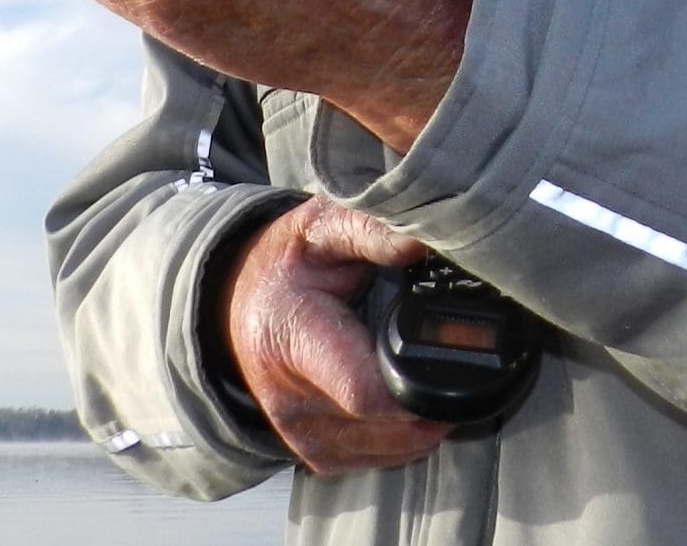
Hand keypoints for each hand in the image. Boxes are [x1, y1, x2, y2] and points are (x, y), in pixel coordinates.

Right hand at [219, 196, 452, 472]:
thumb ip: (370, 229)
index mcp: (293, 341)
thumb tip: (422, 238)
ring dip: (424, 414)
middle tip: (445, 347)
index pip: (368, 392)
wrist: (238, 310)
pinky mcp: (318, 456)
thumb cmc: (284, 268)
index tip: (449, 349)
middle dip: (433, 390)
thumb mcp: (319, 228)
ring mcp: (305, 437)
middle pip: (396, 426)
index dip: (419, 381)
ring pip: (399, 448)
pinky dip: (405, 430)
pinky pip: (386, 457)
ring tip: (419, 363)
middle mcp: (292, 403)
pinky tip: (399, 389)